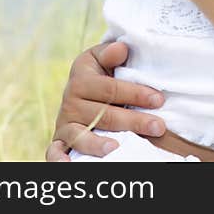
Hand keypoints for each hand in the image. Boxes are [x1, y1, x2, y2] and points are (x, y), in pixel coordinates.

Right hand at [45, 41, 165, 161]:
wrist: (78, 88)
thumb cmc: (99, 73)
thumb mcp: (102, 58)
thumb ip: (111, 53)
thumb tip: (121, 48)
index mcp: (81, 79)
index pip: (110, 88)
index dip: (135, 93)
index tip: (158, 100)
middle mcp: (70, 101)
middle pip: (103, 114)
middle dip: (133, 121)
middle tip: (158, 127)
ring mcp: (65, 122)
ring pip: (81, 135)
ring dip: (97, 143)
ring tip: (116, 148)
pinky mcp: (60, 140)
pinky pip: (54, 151)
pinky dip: (60, 160)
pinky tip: (70, 166)